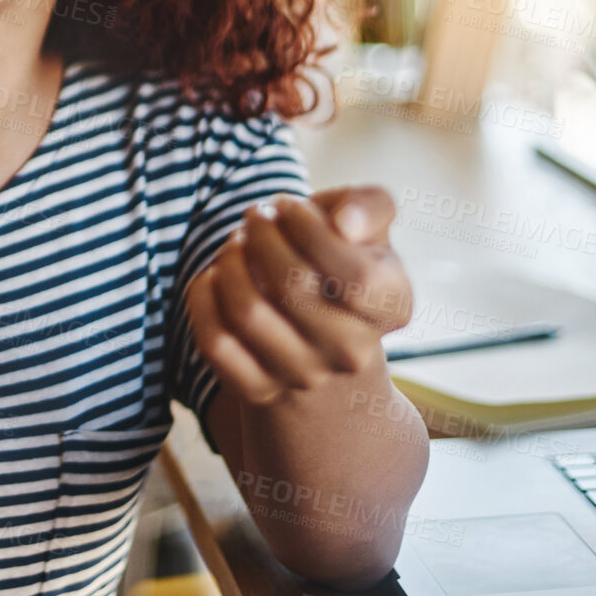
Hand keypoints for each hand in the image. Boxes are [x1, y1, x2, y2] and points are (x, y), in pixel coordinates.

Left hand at [185, 186, 411, 407]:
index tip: (288, 205)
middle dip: (262, 235)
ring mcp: (305, 375)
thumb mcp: (367, 225)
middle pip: (293, 285)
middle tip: (255, 217)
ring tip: (236, 243)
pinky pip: (214, 341)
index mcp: (392, 307)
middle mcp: (353, 351)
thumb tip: (344, 223)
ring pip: (248, 312)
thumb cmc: (339, 259)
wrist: (317, 336)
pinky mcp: (258, 390)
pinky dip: (203, 298)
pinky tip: (216, 276)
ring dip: (230, 261)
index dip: (308, 227)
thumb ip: (371, 205)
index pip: (355, 272)